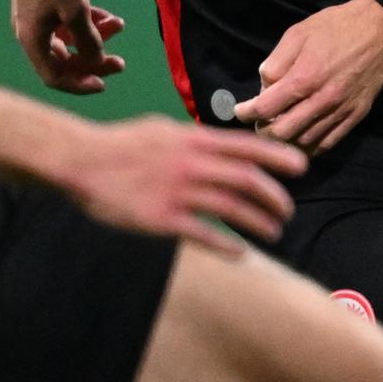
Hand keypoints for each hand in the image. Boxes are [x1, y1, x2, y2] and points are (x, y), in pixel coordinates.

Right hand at [9, 0, 126, 94]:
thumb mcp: (77, 11)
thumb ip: (88, 41)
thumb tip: (96, 61)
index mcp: (31, 40)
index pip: (54, 76)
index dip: (79, 84)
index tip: (104, 83)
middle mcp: (31, 33)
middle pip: (64, 60)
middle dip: (94, 61)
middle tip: (121, 62)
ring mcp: (38, 18)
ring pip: (70, 39)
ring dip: (96, 37)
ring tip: (120, 27)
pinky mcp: (46, 4)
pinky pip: (69, 22)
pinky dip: (90, 22)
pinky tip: (112, 17)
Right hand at [60, 115, 305, 252]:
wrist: (80, 160)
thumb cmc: (120, 144)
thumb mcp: (162, 129)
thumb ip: (194, 139)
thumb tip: (222, 145)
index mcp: (192, 140)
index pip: (246, 147)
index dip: (277, 157)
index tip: (302, 167)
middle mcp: (190, 164)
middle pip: (247, 180)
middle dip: (275, 197)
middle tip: (287, 211)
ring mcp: (176, 191)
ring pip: (231, 209)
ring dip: (259, 222)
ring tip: (274, 231)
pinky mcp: (161, 218)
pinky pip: (203, 234)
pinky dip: (227, 244)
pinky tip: (241, 252)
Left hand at [237, 0, 382, 153]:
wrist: (380, 28)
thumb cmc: (336, 27)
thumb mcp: (297, 34)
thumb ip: (276, 62)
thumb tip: (264, 86)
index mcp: (304, 77)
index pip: (265, 108)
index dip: (246, 113)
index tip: (240, 111)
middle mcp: (322, 99)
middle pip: (282, 133)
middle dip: (263, 131)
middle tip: (258, 123)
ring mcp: (341, 111)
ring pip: (304, 142)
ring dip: (285, 141)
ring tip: (277, 130)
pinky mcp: (356, 115)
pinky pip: (328, 143)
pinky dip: (309, 146)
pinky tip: (300, 138)